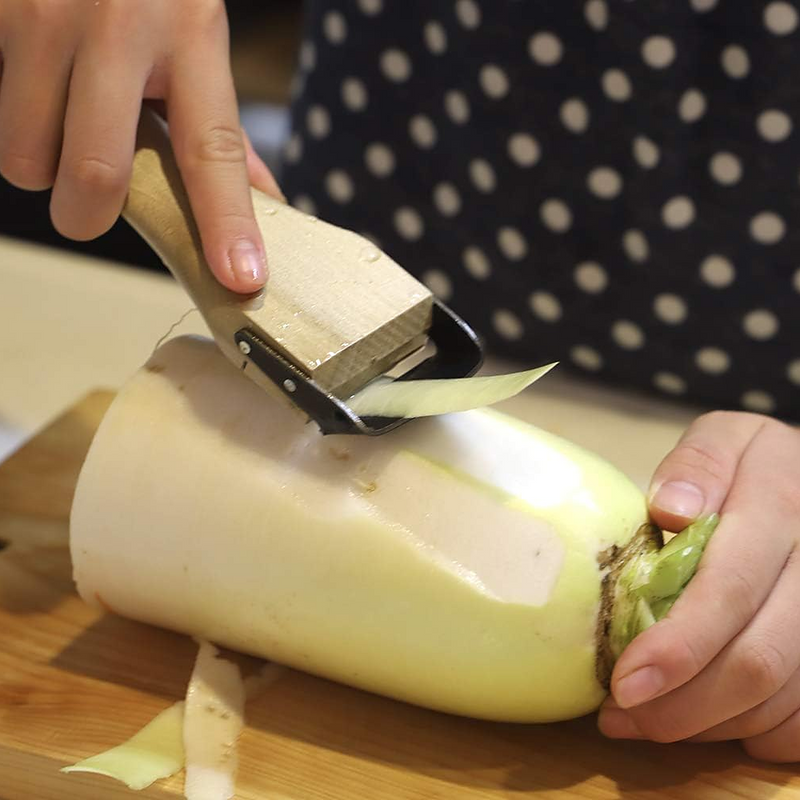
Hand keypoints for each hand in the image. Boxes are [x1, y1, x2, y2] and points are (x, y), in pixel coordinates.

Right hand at [0, 0, 283, 292]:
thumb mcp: (195, 32)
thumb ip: (219, 122)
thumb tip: (266, 199)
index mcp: (190, 34)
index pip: (212, 150)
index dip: (226, 222)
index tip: (241, 278)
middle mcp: (118, 24)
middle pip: (96, 174)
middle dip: (87, 214)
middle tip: (87, 203)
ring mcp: (42, 14)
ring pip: (25, 155)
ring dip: (41, 164)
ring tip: (58, 121)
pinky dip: (13, 122)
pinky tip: (33, 84)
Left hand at [599, 411, 799, 762]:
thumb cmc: (750, 467)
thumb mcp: (723, 440)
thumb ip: (697, 465)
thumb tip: (672, 511)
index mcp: (782, 502)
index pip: (732, 586)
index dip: (680, 643)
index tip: (627, 680)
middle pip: (761, 658)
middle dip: (686, 703)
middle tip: (625, 716)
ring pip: (783, 697)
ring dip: (709, 724)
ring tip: (645, 721)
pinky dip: (753, 731)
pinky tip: (705, 718)